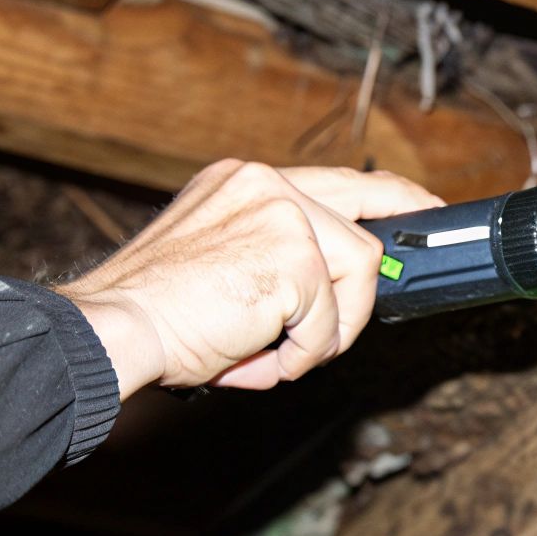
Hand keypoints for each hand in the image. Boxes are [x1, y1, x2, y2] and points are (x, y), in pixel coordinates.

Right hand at [59, 161, 444, 396]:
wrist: (110, 330)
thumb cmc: (155, 313)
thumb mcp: (221, 259)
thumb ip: (277, 256)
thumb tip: (340, 288)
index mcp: (246, 181)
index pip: (343, 181)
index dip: (393, 199)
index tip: (426, 212)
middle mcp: (266, 184)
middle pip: (363, 240)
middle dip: (360, 295)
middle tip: (339, 327)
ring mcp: (282, 214)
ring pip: (356, 282)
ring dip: (323, 333)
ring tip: (270, 351)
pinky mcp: (294, 257)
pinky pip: (332, 323)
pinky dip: (302, 354)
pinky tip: (254, 354)